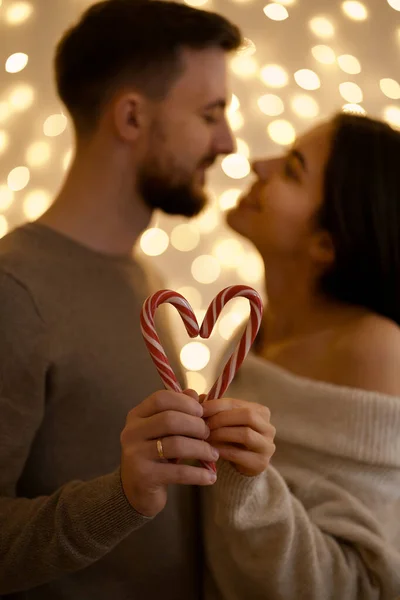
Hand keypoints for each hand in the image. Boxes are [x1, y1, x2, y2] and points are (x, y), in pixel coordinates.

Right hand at [120, 390, 217, 517]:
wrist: (136, 490)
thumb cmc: (155, 455)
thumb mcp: (164, 431)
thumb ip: (179, 411)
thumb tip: (196, 394)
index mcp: (137, 415)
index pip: (161, 399)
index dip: (185, 402)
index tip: (202, 412)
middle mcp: (132, 432)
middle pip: (170, 419)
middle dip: (196, 425)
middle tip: (208, 434)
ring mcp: (136, 454)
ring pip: (176, 444)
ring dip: (201, 449)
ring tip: (213, 455)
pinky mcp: (144, 476)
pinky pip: (178, 472)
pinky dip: (198, 474)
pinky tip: (210, 476)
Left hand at [202, 398, 275, 476]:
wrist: (241, 465)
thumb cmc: (230, 438)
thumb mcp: (223, 420)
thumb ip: (210, 408)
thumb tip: (192, 396)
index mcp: (260, 411)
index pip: (237, 403)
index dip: (217, 405)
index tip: (199, 410)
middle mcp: (269, 427)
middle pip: (247, 415)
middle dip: (222, 419)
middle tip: (203, 425)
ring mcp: (267, 446)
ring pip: (245, 434)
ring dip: (222, 434)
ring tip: (206, 437)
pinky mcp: (261, 463)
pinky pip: (239, 454)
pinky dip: (222, 450)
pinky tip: (211, 450)